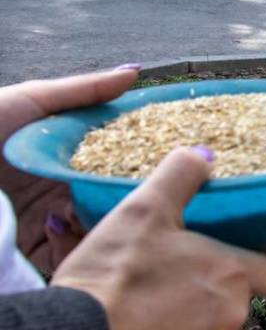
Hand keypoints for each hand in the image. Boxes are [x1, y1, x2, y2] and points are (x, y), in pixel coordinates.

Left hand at [0, 67, 143, 271]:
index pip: (117, 161)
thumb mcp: (30, 100)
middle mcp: (62, 191)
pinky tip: (64, 222)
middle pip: (113, 198)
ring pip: (100, 231)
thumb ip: (84, 90)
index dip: (144, 160)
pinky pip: (72, 257)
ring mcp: (48, 223)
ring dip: (109, 223)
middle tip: (154, 191)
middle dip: (134, 197)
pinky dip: (77, 245)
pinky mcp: (35, 251)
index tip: (171, 157)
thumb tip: (134, 71)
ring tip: (106, 206)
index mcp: (65, 157)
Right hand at [52, 147, 265, 329]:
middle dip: (209, 297)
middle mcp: (232, 321)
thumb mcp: (142, 210)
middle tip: (166, 285)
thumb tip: (203, 154)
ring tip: (143, 316)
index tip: (223, 263)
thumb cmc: (111, 277)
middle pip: (235, 306)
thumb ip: (179, 177)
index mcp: (231, 277)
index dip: (250, 268)